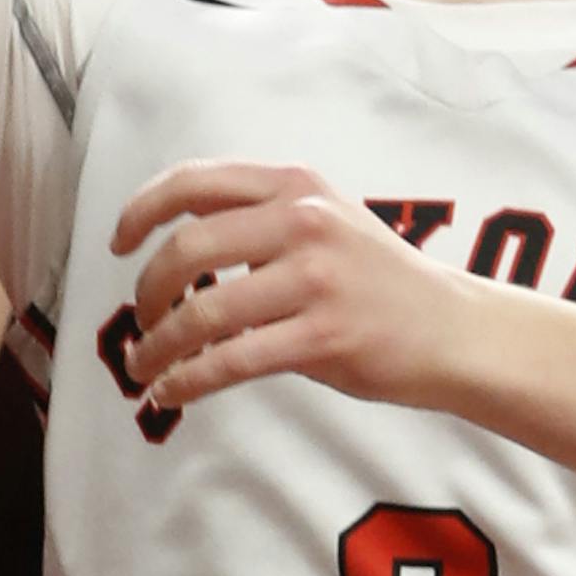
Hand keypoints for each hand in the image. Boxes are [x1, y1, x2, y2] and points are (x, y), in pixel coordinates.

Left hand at [110, 160, 466, 411]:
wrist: (457, 329)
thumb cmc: (374, 276)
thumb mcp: (320, 217)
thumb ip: (253, 216)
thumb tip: (167, 243)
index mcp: (292, 184)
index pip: (191, 182)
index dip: (140, 211)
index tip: (118, 242)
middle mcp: (302, 222)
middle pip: (186, 248)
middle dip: (146, 288)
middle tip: (137, 316)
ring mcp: (316, 279)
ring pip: (203, 310)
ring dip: (158, 343)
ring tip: (141, 365)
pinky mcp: (326, 338)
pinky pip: (232, 360)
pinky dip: (188, 379)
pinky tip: (171, 392)